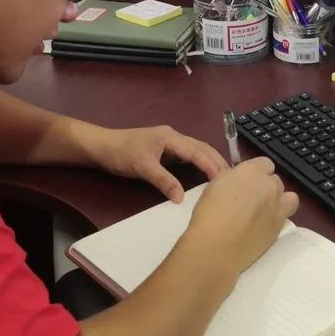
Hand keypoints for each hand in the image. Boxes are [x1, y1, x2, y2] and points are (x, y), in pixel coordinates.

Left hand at [83, 125, 228, 202]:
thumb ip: (164, 181)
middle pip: (202, 148)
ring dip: (211, 162)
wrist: (101, 146)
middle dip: (218, 162)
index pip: (197, 152)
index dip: (212, 166)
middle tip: (234, 180)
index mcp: (171, 137)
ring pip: (197, 150)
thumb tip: (182, 198)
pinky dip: (200, 163)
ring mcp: (170, 142)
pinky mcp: (165, 150)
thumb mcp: (142, 167)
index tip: (225, 180)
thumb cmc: (121, 153)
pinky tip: (205, 174)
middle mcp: (174, 137)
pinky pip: (189, 155)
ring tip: (225, 177)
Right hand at [186, 157, 298, 274]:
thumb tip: (239, 180)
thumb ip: (232, 178)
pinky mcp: (280, 227)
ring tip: (264, 211)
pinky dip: (277, 218)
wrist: (217, 247)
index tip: (247, 181)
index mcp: (252, 171)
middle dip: (265, 187)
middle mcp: (270, 186)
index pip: (265, 163)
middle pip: (275, 181)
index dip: (257, 172)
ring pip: (289, 197)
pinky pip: (285, 216)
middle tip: (251, 199)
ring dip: (279, 200)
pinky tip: (263, 226)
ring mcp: (278, 206)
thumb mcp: (215, 185)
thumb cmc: (209, 214)